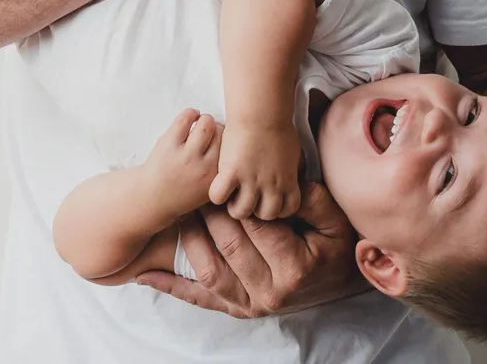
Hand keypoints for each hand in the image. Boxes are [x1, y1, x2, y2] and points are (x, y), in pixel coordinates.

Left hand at [137, 182, 366, 317]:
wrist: (339, 282)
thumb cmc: (335, 245)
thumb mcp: (333, 219)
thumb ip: (309, 200)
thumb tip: (283, 186)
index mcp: (293, 268)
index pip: (255, 227)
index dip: (236, 200)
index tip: (220, 177)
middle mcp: (269, 292)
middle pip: (228, 246)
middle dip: (209, 214)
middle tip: (193, 186)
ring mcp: (250, 304)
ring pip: (210, 271)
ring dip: (190, 240)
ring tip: (177, 212)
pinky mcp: (237, 309)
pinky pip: (201, 299)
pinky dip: (172, 287)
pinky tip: (147, 275)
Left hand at [143, 110, 222, 217]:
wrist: (152, 199)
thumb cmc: (182, 191)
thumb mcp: (209, 189)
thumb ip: (223, 170)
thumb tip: (233, 139)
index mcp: (216, 178)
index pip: (231, 147)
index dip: (227, 140)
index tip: (221, 140)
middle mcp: (203, 167)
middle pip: (221, 133)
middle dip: (217, 129)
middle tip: (210, 132)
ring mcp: (186, 154)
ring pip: (206, 122)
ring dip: (205, 120)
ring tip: (200, 124)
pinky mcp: (169, 143)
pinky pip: (186, 117)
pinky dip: (190, 114)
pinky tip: (190, 119)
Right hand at [208, 122, 301, 220]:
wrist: (262, 111)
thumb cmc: (278, 124)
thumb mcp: (293, 150)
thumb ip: (290, 166)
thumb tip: (292, 170)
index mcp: (288, 179)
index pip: (288, 209)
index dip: (277, 207)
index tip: (268, 198)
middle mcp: (271, 185)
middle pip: (265, 215)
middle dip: (257, 209)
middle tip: (248, 196)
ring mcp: (250, 181)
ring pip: (241, 212)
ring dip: (235, 206)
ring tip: (231, 194)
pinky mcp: (231, 173)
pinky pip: (218, 196)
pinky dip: (216, 194)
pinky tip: (218, 184)